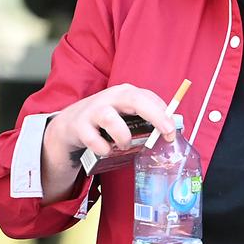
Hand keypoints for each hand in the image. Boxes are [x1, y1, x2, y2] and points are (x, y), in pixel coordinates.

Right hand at [43, 83, 175, 172]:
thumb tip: (173, 132)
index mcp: (126, 93)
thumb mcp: (127, 114)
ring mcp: (93, 110)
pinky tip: (105, 150)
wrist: (71, 124)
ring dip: (122, 137)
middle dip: (154, 115)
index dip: (164, 114)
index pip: (149, 98)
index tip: (172, 131)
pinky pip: (93, 139)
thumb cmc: (106, 120)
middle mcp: (111, 97)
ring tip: (124, 145)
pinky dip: (103, 148)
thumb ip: (147, 120)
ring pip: (111, 119)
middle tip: (167, 132)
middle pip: (134, 100)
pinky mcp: (79, 125)